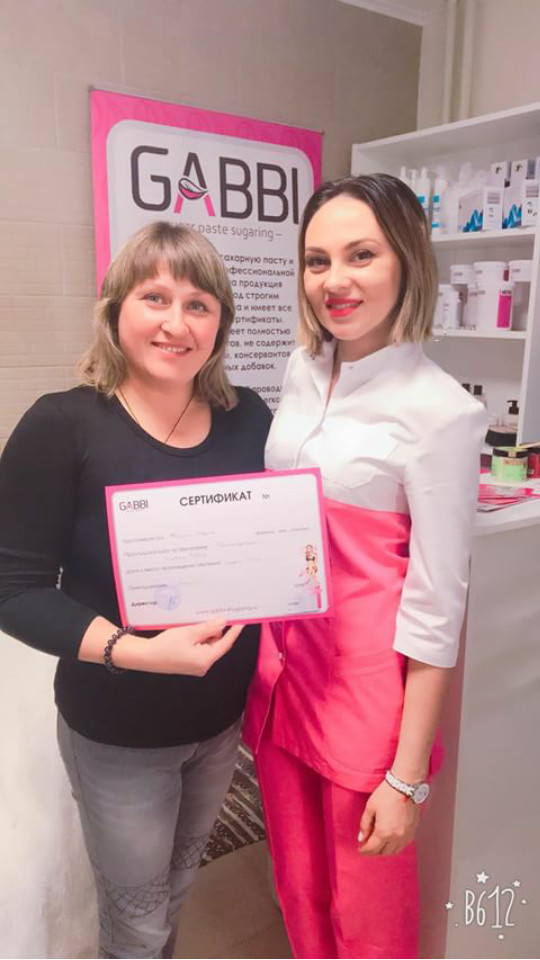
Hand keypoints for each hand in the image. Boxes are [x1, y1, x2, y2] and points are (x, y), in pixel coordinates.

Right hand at [119, 618, 242, 675]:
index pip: (226, 643)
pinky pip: (199, 648)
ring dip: (205, 633)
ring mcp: (196, 665)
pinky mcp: (189, 663)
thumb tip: (223, 622)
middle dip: (215, 630)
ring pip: (208, 645)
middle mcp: (203, 665)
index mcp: (205, 660)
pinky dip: (198, 639)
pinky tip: (190, 630)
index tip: (241, 621)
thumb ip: (208, 627)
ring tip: (194, 624)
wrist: (145, 657)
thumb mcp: (189, 633)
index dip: (234, 631)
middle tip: (211, 615)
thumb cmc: (164, 647)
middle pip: (217, 644)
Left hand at [357, 780, 419, 855]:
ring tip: (378, 843)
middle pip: (383, 852)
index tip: (360, 849)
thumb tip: (362, 838)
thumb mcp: (370, 807)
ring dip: (385, 850)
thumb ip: (364, 825)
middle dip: (374, 850)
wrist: (405, 786)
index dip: (364, 850)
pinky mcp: (413, 831)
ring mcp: (406, 835)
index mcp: (384, 832)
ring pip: (394, 851)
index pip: (372, 848)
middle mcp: (396, 837)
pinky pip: (403, 845)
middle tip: (367, 845)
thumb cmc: (387, 794)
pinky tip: (390, 839)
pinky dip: (395, 845)